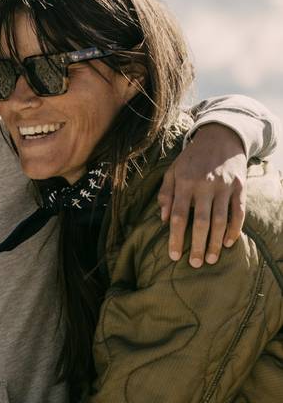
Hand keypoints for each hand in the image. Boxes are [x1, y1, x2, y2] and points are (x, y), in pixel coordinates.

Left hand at [158, 123, 246, 266]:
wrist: (221, 138)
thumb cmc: (192, 158)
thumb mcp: (172, 170)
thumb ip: (165, 194)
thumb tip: (163, 219)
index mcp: (184, 182)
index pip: (179, 215)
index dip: (176, 237)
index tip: (174, 256)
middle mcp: (205, 185)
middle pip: (201, 221)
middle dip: (197, 245)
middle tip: (195, 264)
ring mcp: (224, 187)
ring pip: (220, 220)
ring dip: (216, 242)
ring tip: (212, 259)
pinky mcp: (240, 187)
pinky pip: (239, 212)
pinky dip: (235, 229)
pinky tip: (229, 243)